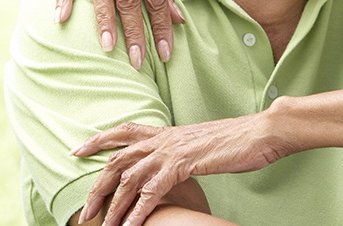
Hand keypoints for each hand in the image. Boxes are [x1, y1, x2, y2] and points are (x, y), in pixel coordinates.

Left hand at [73, 116, 290, 225]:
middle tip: (84, 210)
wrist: (264, 131)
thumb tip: (180, 164)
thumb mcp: (206, 144)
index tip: (78, 150)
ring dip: (113, 206)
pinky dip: (138, 211)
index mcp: (171, 132)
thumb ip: (187, 153)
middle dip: (97, 186)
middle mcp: (167, 138)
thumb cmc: (242, 139)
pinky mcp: (184, 164)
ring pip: (130, 178)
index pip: (126, 132)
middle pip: (118, 159)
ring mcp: (174, 150)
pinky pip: (152, 191)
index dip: (100, 140)